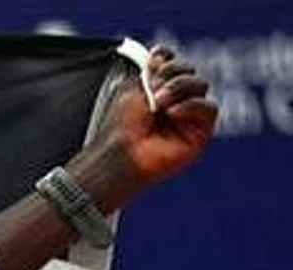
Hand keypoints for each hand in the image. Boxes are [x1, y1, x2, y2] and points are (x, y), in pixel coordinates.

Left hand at [95, 47, 217, 196]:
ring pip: (201, 85)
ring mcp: (188, 115)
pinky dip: (191, 106)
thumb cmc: (121, 126)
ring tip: (158, 104)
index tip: (152, 63)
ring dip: (179, 88)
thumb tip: (161, 55)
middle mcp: (175, 99)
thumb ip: (149, 69)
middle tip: (152, 88)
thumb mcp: (131, 89)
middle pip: (189, 69)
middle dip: (171, 72)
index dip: (166, 58)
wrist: (121, 153)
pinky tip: (172, 114)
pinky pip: (209, 108)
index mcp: (157, 88)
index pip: (172, 61)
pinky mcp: (200, 131)